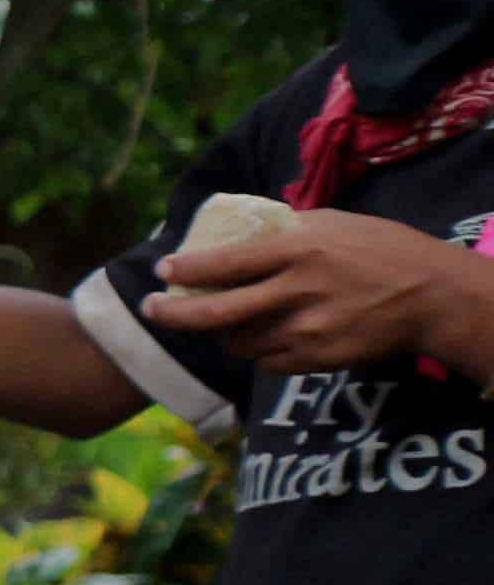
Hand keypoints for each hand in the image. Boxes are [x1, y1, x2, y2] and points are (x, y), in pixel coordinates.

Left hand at [147, 208, 493, 373]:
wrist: (433, 296)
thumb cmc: (382, 250)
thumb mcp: (334, 223)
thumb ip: (286, 230)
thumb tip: (240, 229)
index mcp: (300, 250)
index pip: (226, 263)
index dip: (187, 269)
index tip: (162, 269)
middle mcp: (298, 291)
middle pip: (216, 313)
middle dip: (174, 314)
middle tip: (151, 308)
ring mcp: (307, 330)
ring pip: (238, 341)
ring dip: (221, 333)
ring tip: (218, 321)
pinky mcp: (317, 359)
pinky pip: (266, 361)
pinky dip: (256, 350)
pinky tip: (260, 336)